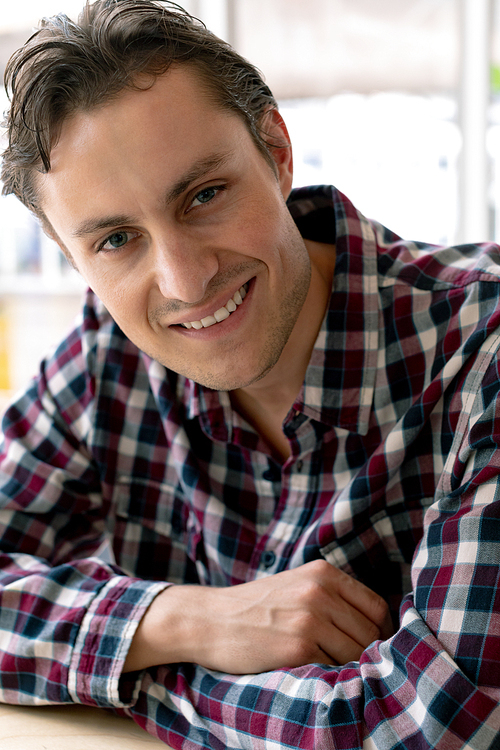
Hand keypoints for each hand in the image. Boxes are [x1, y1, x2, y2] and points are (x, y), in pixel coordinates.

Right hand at [123, 560, 392, 673]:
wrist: (210, 620)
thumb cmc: (255, 607)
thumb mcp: (296, 585)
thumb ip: (331, 596)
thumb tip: (376, 626)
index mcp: (323, 573)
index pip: (377, 606)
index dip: (382, 632)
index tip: (376, 647)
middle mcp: (319, 591)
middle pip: (370, 633)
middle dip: (367, 654)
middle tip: (355, 666)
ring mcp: (309, 619)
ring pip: (356, 654)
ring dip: (349, 667)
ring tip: (331, 670)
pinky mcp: (297, 647)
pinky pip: (333, 669)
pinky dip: (329, 677)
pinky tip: (313, 674)